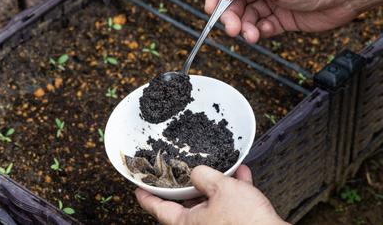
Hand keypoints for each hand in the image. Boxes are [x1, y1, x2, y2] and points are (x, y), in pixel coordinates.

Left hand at [135, 165, 288, 224]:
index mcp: (187, 223)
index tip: (139, 189)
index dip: (147, 196)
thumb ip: (204, 176)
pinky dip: (234, 190)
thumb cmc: (246, 222)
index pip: (159, 209)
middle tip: (183, 169)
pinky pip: (229, 205)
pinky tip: (242, 176)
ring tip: (222, 167)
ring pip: (211, 202)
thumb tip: (196, 172)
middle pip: (186, 203)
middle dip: (189, 183)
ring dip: (217, 183)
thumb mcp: (221, 189)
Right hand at [205, 0, 382, 42]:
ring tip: (250, 34)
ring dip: (245, 28)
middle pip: (235, 2)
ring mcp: (273, 0)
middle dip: (231, 16)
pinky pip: (263, 27)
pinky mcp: (283, 17)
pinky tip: (264, 32)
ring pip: (248, 17)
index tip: (209, 10)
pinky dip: (261, 32)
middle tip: (232, 28)